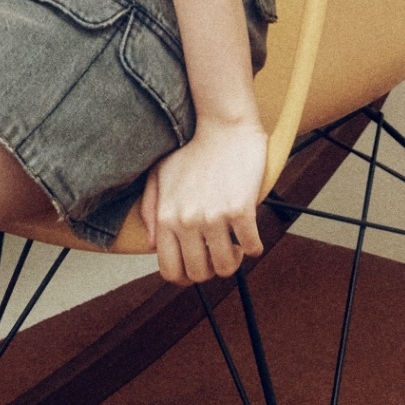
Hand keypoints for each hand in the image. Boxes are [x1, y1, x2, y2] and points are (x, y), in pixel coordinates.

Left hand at [139, 114, 269, 286]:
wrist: (223, 126)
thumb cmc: (191, 149)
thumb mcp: (160, 175)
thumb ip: (151, 209)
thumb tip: (150, 242)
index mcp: (166, 217)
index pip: (170, 270)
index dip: (186, 277)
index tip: (199, 267)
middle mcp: (186, 221)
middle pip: (199, 274)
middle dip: (211, 269)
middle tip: (219, 252)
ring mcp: (214, 217)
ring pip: (227, 267)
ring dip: (235, 260)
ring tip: (235, 243)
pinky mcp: (241, 209)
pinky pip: (252, 247)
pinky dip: (254, 246)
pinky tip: (251, 233)